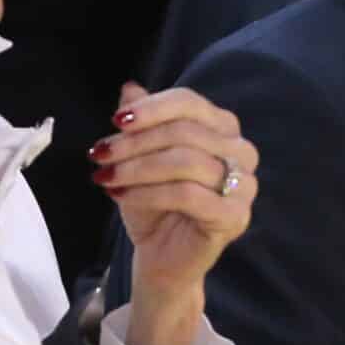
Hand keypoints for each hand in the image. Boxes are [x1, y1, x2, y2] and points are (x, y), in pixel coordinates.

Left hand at [108, 81, 256, 344]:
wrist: (161, 256)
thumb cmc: (154, 204)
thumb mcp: (139, 158)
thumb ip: (139, 123)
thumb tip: (129, 89)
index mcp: (223, 128)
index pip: (189, 103)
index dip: (151, 108)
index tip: (115, 120)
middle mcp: (241, 152)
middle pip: (185, 131)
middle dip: (135, 142)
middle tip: (99, 154)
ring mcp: (244, 185)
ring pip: (186, 161)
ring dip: (137, 167)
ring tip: (106, 177)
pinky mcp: (235, 216)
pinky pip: (188, 195)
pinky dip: (148, 193)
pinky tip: (121, 195)